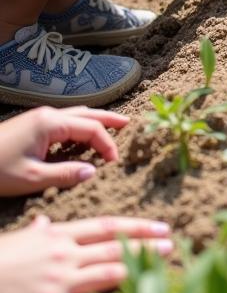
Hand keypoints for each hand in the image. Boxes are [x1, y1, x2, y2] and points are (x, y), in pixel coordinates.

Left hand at [0, 107, 127, 195]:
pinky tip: (81, 135)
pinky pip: (64, 120)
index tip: (114, 162)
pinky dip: (80, 125)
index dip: (107, 144)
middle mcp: (48, 115)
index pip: (90, 129)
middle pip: (87, 113)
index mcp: (51, 124)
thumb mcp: (31, 178)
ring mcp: (38, 117)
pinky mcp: (31, 124)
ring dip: (95, 120)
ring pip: (75, 114)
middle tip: (129, 124)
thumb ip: (65, 174)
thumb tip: (92, 172)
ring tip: (112, 125)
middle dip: (109, 120)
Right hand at [0, 214, 171, 292]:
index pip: (107, 227)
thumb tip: (45, 224)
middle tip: (170, 245)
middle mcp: (65, 255)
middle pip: (114, 248)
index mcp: (61, 236)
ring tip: (160, 268)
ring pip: (108, 272)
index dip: (136, 226)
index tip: (160, 226)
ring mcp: (60, 281)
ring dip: (137, 269)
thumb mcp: (20, 239)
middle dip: (146, 246)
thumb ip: (39, 232)